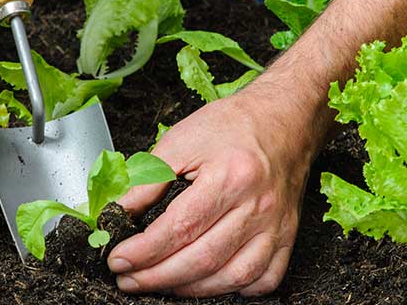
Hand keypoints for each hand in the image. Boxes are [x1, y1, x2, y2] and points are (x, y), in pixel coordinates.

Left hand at [107, 86, 324, 296]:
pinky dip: (236, 290)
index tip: (118, 259)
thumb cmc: (234, 125)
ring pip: (233, 277)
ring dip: (190, 289)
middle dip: (157, 277)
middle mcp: (257, 205)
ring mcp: (277, 225)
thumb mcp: (182, 140)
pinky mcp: (288, 235)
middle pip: (203, 259)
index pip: (180, 228)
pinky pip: (265, 279)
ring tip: (160, 283)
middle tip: (129, 279)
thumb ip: (148, 179)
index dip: (143, 251)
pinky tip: (209, 282)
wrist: (284, 119)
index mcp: (230, 176)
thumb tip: (119, 212)